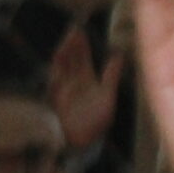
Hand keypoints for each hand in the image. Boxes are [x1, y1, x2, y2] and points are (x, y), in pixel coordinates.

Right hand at [49, 23, 125, 152]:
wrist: (82, 144)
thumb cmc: (95, 123)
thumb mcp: (108, 97)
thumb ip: (111, 76)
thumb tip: (119, 56)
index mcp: (87, 81)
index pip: (82, 58)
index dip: (81, 45)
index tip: (79, 29)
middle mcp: (72, 83)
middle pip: (70, 59)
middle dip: (71, 44)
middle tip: (73, 29)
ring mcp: (62, 90)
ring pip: (61, 67)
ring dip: (64, 54)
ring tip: (68, 40)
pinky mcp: (55, 100)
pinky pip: (55, 83)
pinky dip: (57, 72)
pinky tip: (59, 61)